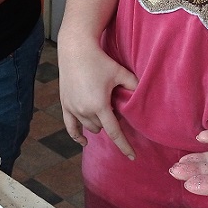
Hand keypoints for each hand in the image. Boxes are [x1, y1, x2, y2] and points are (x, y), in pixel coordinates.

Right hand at [58, 38, 138, 158]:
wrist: (76, 50)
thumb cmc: (99, 60)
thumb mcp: (120, 72)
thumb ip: (133, 85)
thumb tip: (142, 96)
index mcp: (99, 105)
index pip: (114, 132)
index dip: (124, 145)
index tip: (132, 156)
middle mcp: (84, 110)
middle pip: (102, 127)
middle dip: (110, 122)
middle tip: (115, 106)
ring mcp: (73, 109)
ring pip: (89, 127)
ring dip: (98, 123)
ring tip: (103, 110)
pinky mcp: (65, 104)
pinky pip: (70, 127)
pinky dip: (77, 136)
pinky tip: (84, 141)